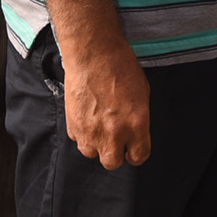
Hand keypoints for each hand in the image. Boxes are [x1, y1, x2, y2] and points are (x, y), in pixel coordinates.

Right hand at [63, 40, 151, 168]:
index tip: (133, 149)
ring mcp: (91, 132)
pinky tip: (87, 116)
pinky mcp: (73, 126)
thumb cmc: (120, 67)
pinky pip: (78, 140)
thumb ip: (138, 119)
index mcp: (137, 124)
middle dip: (116, 153)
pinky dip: (82, 133)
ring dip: (96, 144)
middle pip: (113, 162)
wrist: (93, 54)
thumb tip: (134, 132)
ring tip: (98, 125)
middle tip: (115, 139)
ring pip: (92, 153)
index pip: (139, 156)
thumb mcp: (142, 93)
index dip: (136, 153)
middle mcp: (114, 133)